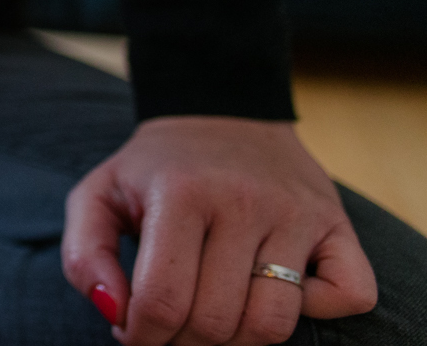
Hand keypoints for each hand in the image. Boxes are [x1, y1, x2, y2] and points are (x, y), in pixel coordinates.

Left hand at [62, 117, 377, 345]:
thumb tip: (113, 313)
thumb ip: (83, 255)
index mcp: (180, 193)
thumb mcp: (98, 194)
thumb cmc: (155, 168)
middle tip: (171, 326)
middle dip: (184, 341)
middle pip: (218, 322)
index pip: (164, 302)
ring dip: (239, 340)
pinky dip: (317, 312)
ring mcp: (298, 213)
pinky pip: (349, 296)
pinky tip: (273, 290)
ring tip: (212, 317)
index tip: (135, 331)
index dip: (143, 335)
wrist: (221, 110)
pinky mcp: (338, 224)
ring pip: (275, 323)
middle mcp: (244, 201)